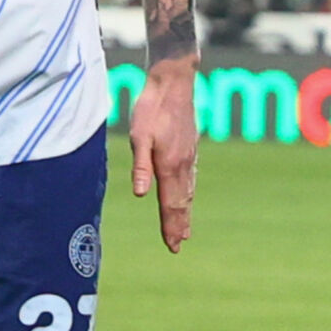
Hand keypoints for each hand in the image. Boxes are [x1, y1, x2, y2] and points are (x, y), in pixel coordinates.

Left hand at [128, 60, 196, 251]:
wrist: (173, 84)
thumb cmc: (151, 109)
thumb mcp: (139, 137)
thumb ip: (141, 166)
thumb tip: (141, 195)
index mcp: (170, 165)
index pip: (170, 204)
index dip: (170, 225)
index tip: (172, 245)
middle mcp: (183, 165)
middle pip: (181, 202)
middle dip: (179, 225)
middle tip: (178, 246)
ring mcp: (189, 157)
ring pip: (188, 192)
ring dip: (185, 213)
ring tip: (185, 230)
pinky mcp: (189, 149)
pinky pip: (190, 180)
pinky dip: (189, 195)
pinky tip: (187, 197)